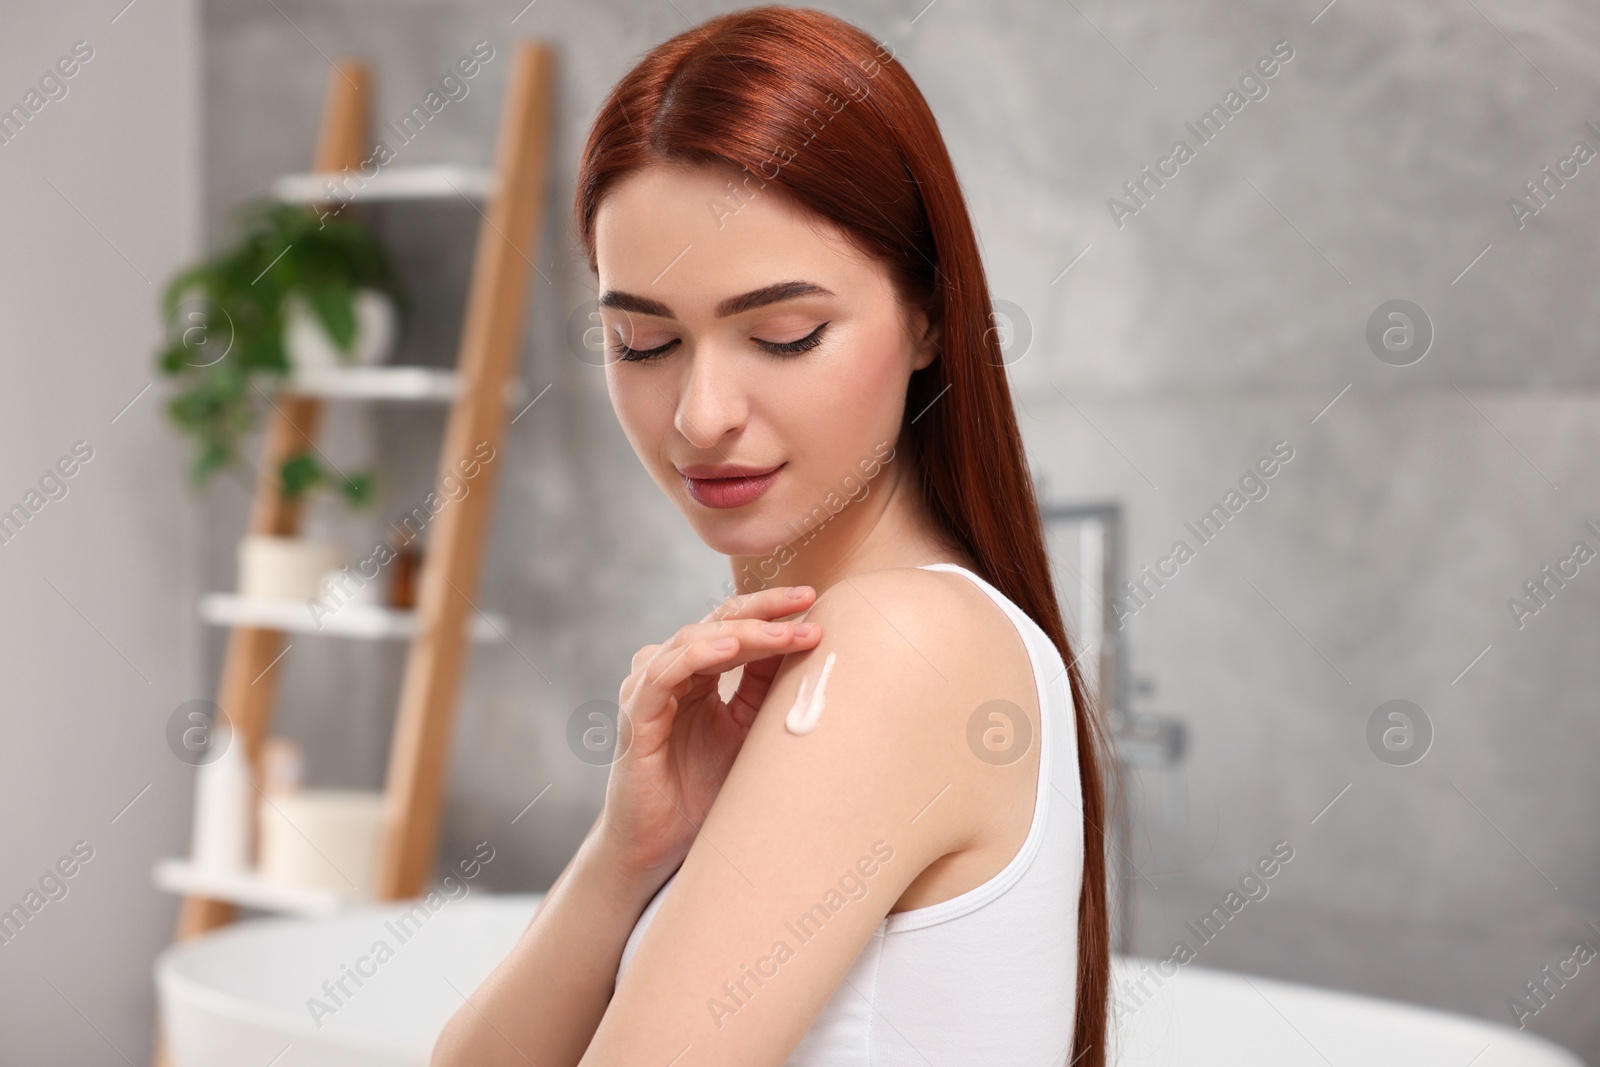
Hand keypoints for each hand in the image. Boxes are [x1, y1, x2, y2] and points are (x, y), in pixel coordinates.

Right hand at [598, 586, 822, 889]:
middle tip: (805, 601)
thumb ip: (763, 688)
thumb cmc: (702, 791)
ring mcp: (648, 689)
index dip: (771, 609)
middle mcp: (668, 672)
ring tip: (783, 631)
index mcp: (695, 672)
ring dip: (743, 632)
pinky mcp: (636, 715)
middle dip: (764, 610)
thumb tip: (803, 641)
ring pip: (693, 640)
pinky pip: (664, 673)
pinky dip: (696, 654)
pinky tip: (730, 646)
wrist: (662, 846)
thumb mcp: (746, 730)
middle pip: (716, 622)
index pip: (733, 624)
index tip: (813, 599)